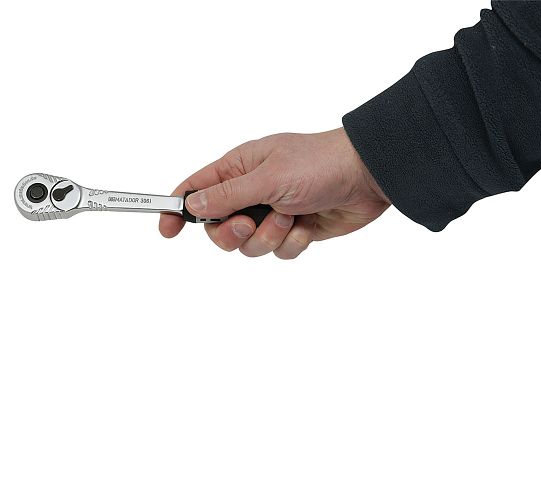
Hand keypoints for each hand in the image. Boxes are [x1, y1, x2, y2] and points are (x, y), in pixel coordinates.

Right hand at [159, 128, 390, 258]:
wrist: (366, 177)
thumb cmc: (318, 164)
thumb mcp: (267, 178)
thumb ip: (228, 194)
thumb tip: (191, 205)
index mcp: (238, 169)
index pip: (196, 190)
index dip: (177, 210)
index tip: (166, 231)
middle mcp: (252, 192)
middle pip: (219, 229)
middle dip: (233, 233)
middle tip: (249, 223)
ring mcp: (272, 213)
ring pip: (249, 245)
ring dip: (269, 236)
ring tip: (290, 217)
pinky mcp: (293, 231)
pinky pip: (279, 251)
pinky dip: (292, 242)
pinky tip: (307, 225)